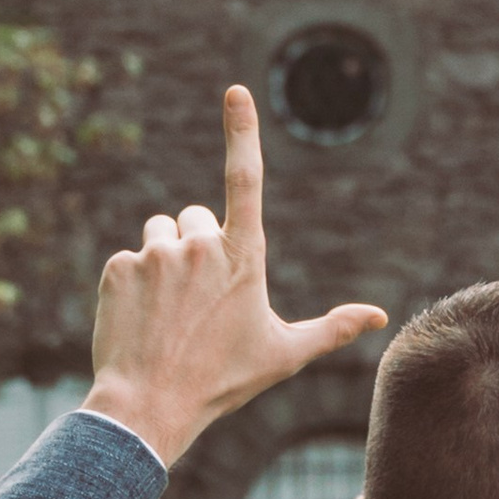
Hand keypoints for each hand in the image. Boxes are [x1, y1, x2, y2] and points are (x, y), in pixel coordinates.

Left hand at [81, 88, 385, 467]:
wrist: (149, 407)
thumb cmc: (223, 382)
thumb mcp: (283, 355)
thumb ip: (332, 328)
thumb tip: (380, 316)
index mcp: (243, 259)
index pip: (246, 179)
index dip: (243, 132)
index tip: (235, 91)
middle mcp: (199, 246)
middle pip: (194, 218)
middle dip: (196, 246)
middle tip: (197, 303)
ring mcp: (155, 255)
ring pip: (159, 234)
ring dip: (164, 261)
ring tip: (167, 313)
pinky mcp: (118, 267)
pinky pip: (128, 260)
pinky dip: (134, 285)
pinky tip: (141, 321)